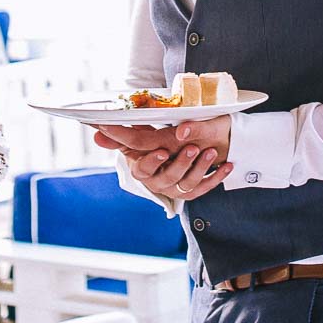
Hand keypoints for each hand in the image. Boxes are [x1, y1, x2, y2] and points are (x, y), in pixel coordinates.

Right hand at [94, 117, 232, 200]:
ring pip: (188, 184)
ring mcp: (176, 187)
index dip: (152, 161)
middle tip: (193, 147)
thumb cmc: (158, 141)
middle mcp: (158, 181)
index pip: (143, 168)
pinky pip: (205, 188)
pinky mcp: (192, 190)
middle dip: (181, 164)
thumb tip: (94, 132)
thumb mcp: (140, 136)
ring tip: (211, 152)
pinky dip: (217, 177)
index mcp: (143, 168)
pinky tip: (228, 165)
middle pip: (167, 178)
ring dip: (201, 168)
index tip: (163, 151)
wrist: (183, 149)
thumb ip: (120, 135)